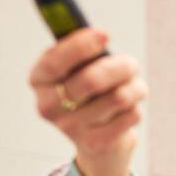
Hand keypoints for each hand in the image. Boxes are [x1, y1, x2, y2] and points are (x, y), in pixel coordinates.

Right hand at [29, 27, 146, 175]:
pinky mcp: (95, 144)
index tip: (104, 34)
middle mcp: (48, 105)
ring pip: (118, 97)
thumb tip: (98, 32)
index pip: (54, 61)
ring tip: (135, 87)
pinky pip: (130, 116)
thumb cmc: (91, 93)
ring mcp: (70, 128)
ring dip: (134, 88)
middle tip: (131, 63)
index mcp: (39, 79)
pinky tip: (129, 109)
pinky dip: (136, 108)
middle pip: (91, 80)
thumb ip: (82, 47)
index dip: (81, 45)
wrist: (99, 143)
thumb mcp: (80, 67)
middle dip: (119, 67)